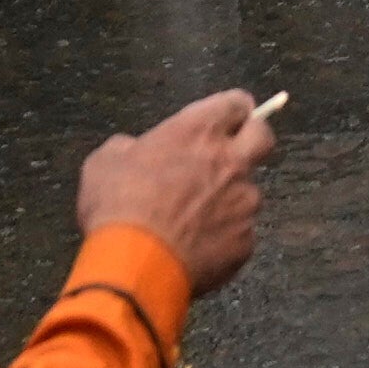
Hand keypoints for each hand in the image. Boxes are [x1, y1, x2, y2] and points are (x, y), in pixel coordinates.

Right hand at [72, 89, 282, 299]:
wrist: (135, 264)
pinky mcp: (245, 240)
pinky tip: (196, 247)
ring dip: (228, 198)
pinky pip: (239, 233)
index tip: (228, 117)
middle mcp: (231, 161)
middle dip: (252, 140)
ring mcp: (243, 202)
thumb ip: (128, 147)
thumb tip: (132, 150)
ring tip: (195, 218)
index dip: (233, 110)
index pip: (235, 103)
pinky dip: (223, 236)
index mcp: (199, 132)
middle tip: (229, 154)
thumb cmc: (119, 207)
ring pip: (248, 192)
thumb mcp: (105, 162)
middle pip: (263, 137)